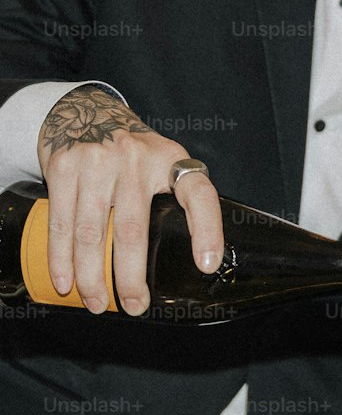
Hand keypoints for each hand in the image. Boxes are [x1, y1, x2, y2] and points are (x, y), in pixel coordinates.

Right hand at [38, 86, 223, 314]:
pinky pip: (61, 222)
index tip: (207, 266)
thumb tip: (199, 256)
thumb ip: (177, 196)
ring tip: (97, 303)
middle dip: (130, 278)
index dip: (207, 231)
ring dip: (92, 276)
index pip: (198, 195)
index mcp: (170, 160)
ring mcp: (96, 162)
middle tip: (135, 306)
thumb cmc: (133, 150)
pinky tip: (65, 281)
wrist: (85, 109)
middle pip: (133, 232)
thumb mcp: (164, 160)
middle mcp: (134, 159)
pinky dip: (61, 258)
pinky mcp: (63, 167)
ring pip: (92, 233)